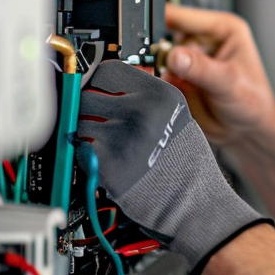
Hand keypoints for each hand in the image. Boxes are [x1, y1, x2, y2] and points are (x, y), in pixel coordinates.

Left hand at [77, 61, 269, 274]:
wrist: (195, 204)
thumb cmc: (187, 166)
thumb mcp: (176, 117)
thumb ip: (145, 97)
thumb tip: (110, 83)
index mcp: (160, 95)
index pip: (108, 70)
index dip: (98, 81)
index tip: (94, 88)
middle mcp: (141, 111)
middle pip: (87, 94)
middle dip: (88, 108)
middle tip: (95, 120)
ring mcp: (122, 137)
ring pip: (79, 122)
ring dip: (84, 132)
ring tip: (105, 144)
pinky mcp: (106, 164)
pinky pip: (79, 149)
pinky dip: (85, 155)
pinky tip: (104, 162)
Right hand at [162, 5, 274, 148]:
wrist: (247, 132)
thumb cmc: (253, 103)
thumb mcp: (229, 83)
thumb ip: (201, 68)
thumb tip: (175, 56)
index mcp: (222, 29)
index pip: (183, 15)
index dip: (160, 19)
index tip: (143, 32)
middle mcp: (203, 41)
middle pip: (166, 33)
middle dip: (154, 47)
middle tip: (148, 61)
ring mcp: (190, 60)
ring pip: (158, 56)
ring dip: (153, 66)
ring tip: (160, 78)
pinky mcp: (179, 78)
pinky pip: (158, 74)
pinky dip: (154, 80)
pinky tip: (158, 87)